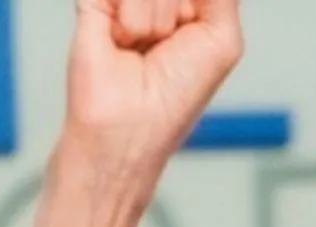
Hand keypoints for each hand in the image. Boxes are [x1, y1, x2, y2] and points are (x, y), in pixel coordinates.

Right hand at [62, 0, 243, 187]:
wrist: (128, 124)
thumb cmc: (177, 94)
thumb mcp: (221, 39)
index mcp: (191, 8)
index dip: (191, 6)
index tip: (183, 33)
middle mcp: (157, 1)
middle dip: (178, 9)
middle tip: (169, 43)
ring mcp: (123, 1)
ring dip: (156, 20)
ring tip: (142, 47)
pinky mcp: (93, 2)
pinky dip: (130, 17)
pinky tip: (122, 39)